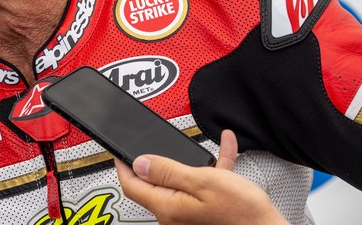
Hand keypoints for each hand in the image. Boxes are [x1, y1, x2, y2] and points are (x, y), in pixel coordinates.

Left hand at [114, 129, 288, 224]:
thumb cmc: (242, 214)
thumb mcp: (202, 181)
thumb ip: (168, 170)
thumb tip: (139, 163)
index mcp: (167, 207)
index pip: (132, 185)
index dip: (123, 164)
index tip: (119, 151)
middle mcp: (174, 216)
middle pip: (153, 184)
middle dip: (155, 161)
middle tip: (151, 144)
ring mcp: (190, 217)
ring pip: (181, 182)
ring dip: (189, 161)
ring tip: (198, 143)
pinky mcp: (207, 214)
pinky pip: (203, 186)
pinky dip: (211, 168)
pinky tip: (225, 150)